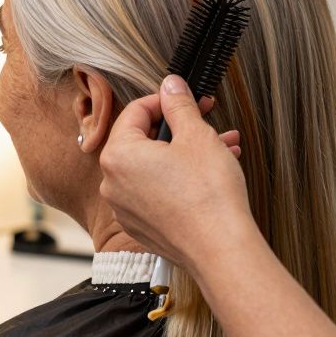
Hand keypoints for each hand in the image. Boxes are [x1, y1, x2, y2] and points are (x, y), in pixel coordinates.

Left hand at [99, 75, 251, 273]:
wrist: (221, 251)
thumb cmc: (208, 194)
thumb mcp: (196, 135)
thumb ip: (178, 104)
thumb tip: (170, 85)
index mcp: (118, 155)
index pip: (135, 111)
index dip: (166, 100)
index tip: (187, 98)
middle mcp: (112, 183)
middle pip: (143, 140)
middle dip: (179, 129)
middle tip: (207, 121)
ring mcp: (125, 209)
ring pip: (154, 168)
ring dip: (186, 154)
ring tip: (223, 147)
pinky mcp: (142, 227)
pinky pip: (157, 192)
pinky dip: (180, 180)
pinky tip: (211, 175)